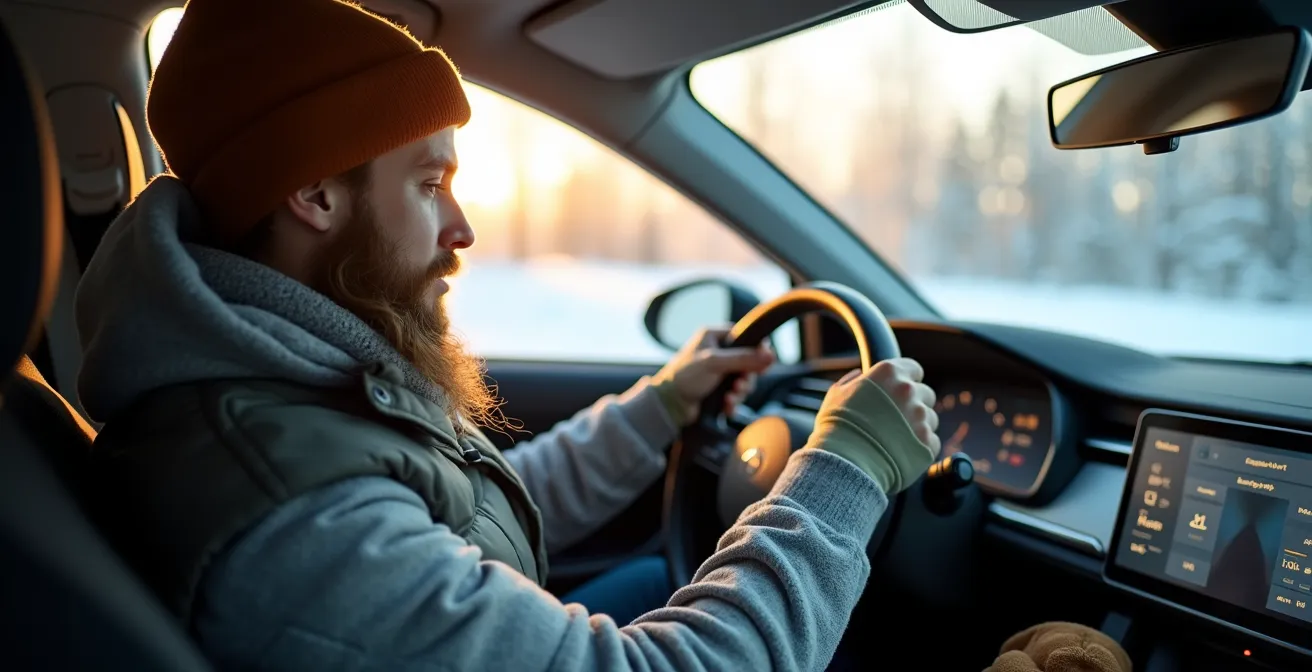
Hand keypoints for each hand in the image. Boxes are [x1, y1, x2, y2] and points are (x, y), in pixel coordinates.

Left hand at [650, 327, 774, 426]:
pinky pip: (735, 394)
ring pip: (743, 380)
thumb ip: (743, 358)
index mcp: (713, 336)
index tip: (764, 362)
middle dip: (746, 377)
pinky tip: (727, 406)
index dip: (756, 349)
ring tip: (730, 397)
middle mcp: (717, 351)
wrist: (667, 404)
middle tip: (740, 385)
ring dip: (741, 391)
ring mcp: (718, 371)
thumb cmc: (684, 376)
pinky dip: (733, 402)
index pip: (744, 336)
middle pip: (748, 362)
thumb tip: (771, 355)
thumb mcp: (714, 363)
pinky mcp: (717, 389)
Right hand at [805, 358, 940, 493]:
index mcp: (889, 373)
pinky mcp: (927, 443)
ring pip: (930, 418)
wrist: (843, 462)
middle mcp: (909, 391)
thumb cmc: (836, 426)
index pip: (914, 369)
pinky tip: (900, 452)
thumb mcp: (836, 394)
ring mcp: (921, 417)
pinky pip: (931, 441)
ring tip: (895, 439)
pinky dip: (920, 447)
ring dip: (918, 426)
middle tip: (895, 419)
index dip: (906, 380)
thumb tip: (859, 375)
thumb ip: (852, 380)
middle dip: (913, 404)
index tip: (898, 392)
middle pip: (925, 394)